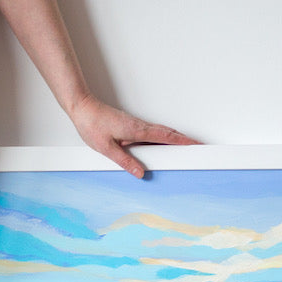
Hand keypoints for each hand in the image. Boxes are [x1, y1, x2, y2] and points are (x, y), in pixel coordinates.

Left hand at [67, 93, 198, 179]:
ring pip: (161, 133)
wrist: (82, 108)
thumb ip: (125, 161)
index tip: (197, 145)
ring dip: (175, 139)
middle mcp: (139, 126)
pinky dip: (163, 139)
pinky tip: (164, 145)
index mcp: (137, 130)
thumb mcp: (106, 148)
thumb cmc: (92, 125)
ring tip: (187, 148)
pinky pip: (152, 134)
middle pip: (168, 134)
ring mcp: (136, 126)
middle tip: (199, 147)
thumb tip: (140, 173)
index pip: (165, 136)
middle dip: (185, 141)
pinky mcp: (132, 127)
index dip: (182, 141)